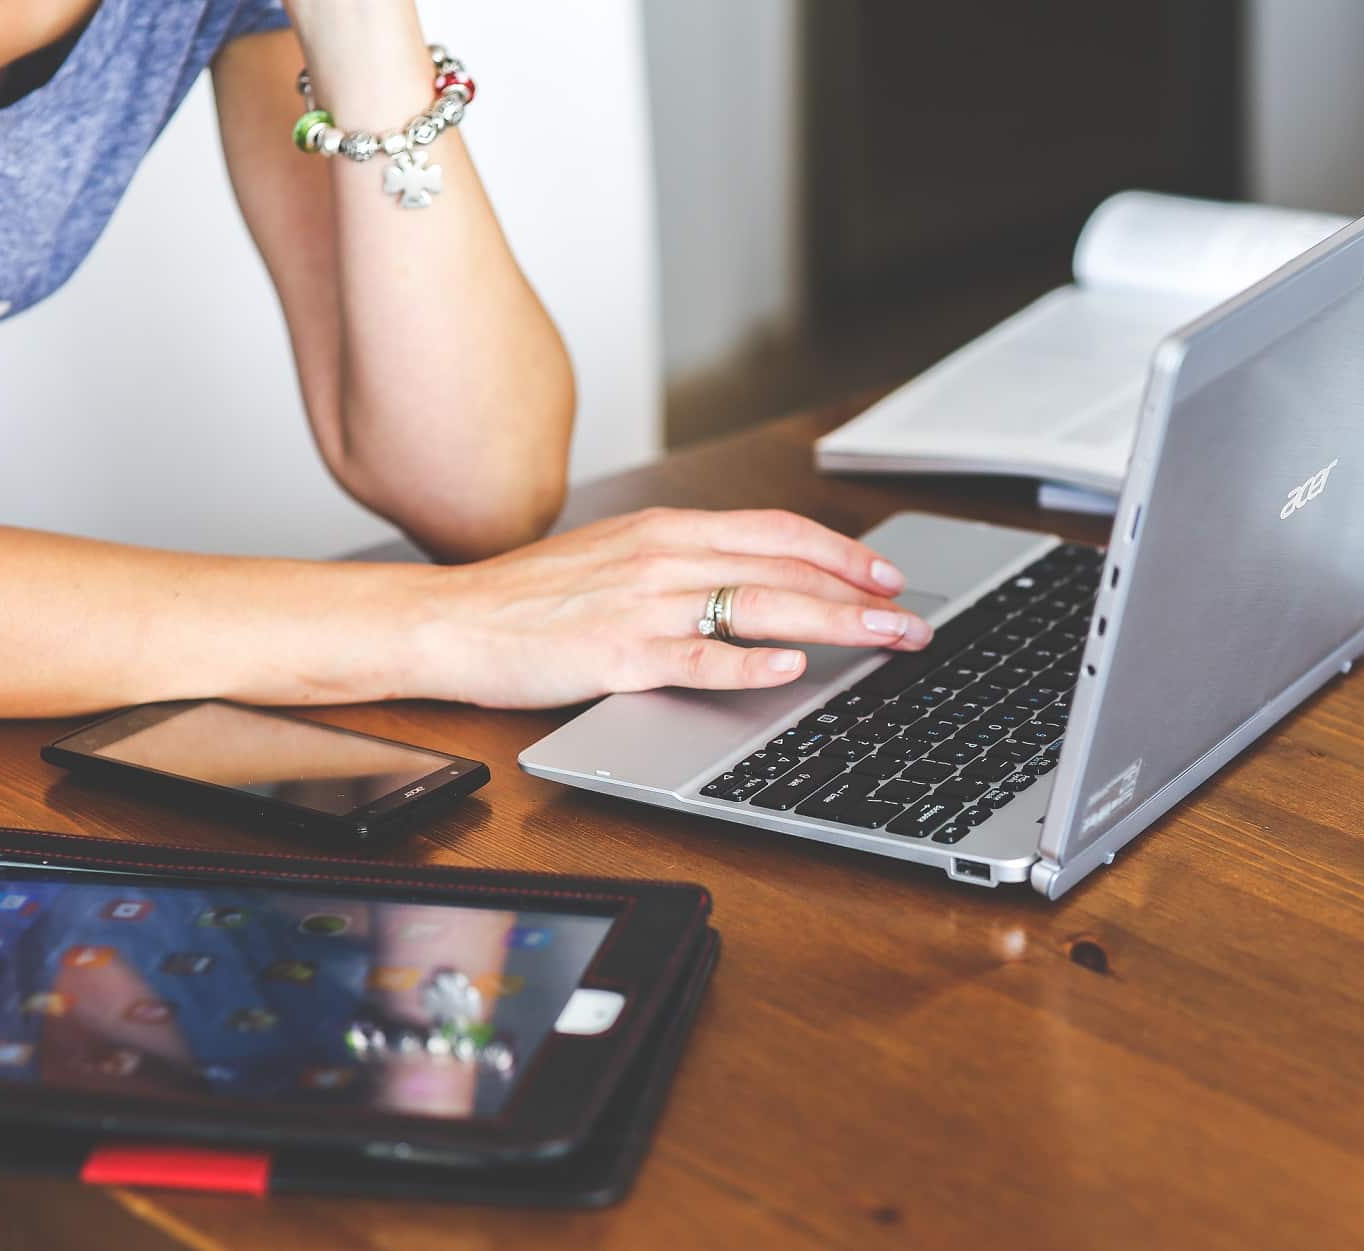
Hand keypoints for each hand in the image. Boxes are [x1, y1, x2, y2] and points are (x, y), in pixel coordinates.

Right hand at [405, 508, 930, 707]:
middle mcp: (665, 556)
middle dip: (860, 596)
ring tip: (884, 640)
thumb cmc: (532, 597)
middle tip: (912, 622)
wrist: (451, 620)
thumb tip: (755, 581)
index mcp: (668, 529)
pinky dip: (748, 661)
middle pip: (785, 568)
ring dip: (834, 624)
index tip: (887, 576)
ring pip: (760, 605)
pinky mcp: (619, 654)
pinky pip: (697, 656)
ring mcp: (644, 604)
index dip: (842, 553)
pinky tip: (790, 668)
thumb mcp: (618, 557)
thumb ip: (685, 563)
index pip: (778, 531)